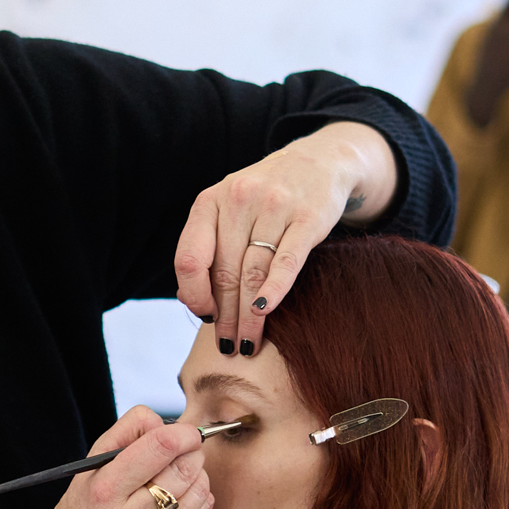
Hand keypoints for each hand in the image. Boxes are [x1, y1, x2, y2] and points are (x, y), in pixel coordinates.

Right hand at [27, 406, 213, 508]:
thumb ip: (125, 433)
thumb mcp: (89, 467)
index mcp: (106, 490)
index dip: (182, 432)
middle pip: (186, 467)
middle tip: (181, 451)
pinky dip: (198, 496)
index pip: (160, 447)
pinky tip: (178, 497)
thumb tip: (163, 422)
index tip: (185, 432)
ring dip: (195, 473)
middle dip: (190, 451)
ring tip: (175, 476)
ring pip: (201, 488)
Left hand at [174, 121, 397, 355]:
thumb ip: (207, 249)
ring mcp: (275, 205)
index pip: (190, 258)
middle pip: (225, 273)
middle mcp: (239, 199)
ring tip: (248, 344)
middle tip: (228, 346)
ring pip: (253, 273)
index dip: (194, 294)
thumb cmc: (264, 200)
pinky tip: (264, 312)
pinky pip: (286, 261)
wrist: (319, 162)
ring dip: (248, 316)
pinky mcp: (308, 217)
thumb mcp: (228, 213)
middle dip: (225, 316)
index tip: (205, 317)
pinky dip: (274, 289)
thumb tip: (191, 301)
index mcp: (210, 201)